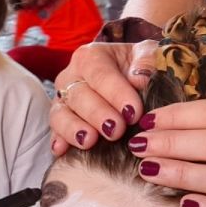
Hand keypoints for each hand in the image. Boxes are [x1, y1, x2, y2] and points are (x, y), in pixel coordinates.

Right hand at [49, 40, 159, 154]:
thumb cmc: (140, 68)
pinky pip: (54, 130)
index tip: (133, 112)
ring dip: (73, 128)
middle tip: (116, 131)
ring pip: (60, 113)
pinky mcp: (59, 120)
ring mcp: (62, 99)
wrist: (131, 80)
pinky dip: (58, 140)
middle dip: (97, 114)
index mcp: (92, 56)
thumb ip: (148, 61)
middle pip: (78, 95)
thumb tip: (139, 79)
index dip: (116, 94)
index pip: (101, 74)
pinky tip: (62, 151)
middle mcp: (71, 76)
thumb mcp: (151, 55)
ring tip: (88, 141)